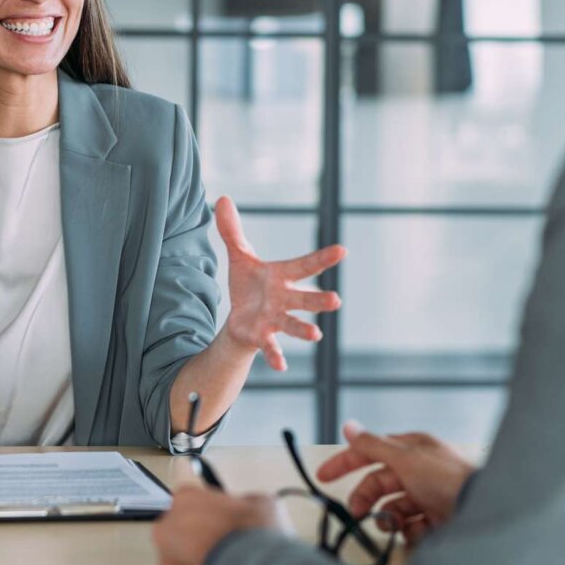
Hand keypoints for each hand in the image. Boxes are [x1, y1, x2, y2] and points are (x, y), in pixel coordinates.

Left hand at [153, 487, 278, 564]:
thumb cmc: (256, 538)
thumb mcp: (262, 503)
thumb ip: (243, 502)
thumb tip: (246, 509)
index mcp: (186, 499)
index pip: (182, 475)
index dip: (191, 476)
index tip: (190, 473)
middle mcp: (169, 529)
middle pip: (183, 522)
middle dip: (201, 527)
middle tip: (228, 536)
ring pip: (183, 555)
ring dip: (201, 557)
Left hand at [216, 195, 345, 369]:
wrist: (239, 320)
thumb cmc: (248, 287)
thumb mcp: (239, 257)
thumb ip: (233, 231)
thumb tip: (222, 198)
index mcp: (282, 277)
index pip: (304, 265)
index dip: (322, 258)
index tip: (342, 250)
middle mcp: (285, 299)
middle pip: (305, 299)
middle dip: (319, 300)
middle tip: (336, 300)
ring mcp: (276, 320)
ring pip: (293, 324)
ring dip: (305, 330)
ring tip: (316, 335)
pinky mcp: (263, 336)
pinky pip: (272, 347)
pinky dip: (276, 356)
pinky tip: (281, 366)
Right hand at [316, 422, 477, 545]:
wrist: (485, 513)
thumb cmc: (448, 480)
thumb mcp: (405, 457)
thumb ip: (372, 445)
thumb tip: (348, 426)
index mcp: (411, 449)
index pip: (369, 451)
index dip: (345, 462)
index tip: (323, 476)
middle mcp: (419, 471)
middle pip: (379, 483)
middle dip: (366, 498)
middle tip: (356, 512)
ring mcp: (429, 497)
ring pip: (394, 507)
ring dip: (390, 518)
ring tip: (395, 526)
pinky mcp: (438, 521)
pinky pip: (413, 527)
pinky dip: (412, 532)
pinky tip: (420, 533)